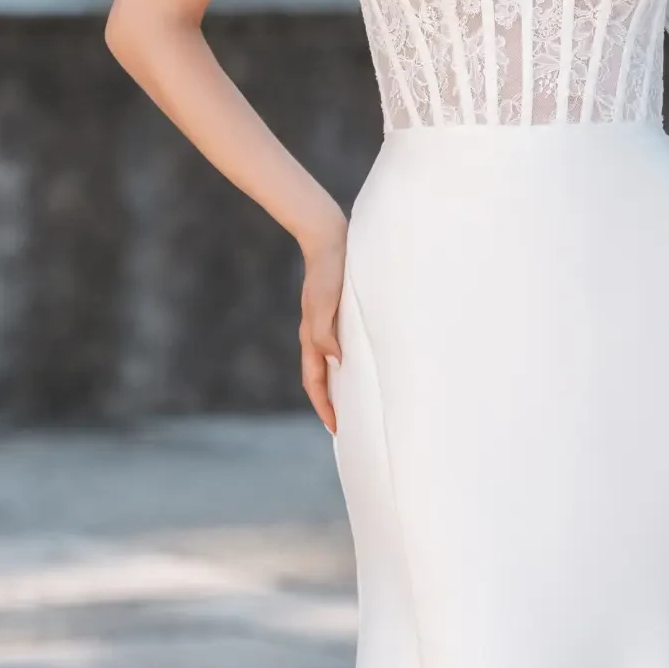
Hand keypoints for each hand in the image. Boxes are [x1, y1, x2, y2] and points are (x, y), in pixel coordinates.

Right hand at [299, 220, 347, 434]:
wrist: (327, 238)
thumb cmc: (330, 270)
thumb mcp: (327, 302)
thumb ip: (326, 332)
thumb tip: (336, 362)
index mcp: (312, 337)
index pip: (315, 382)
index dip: (325, 407)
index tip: (337, 429)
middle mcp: (316, 334)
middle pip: (319, 379)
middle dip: (330, 404)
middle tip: (344, 426)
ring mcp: (324, 325)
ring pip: (327, 365)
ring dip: (337, 386)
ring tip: (352, 404)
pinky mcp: (334, 314)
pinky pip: (336, 348)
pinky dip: (343, 365)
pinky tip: (356, 366)